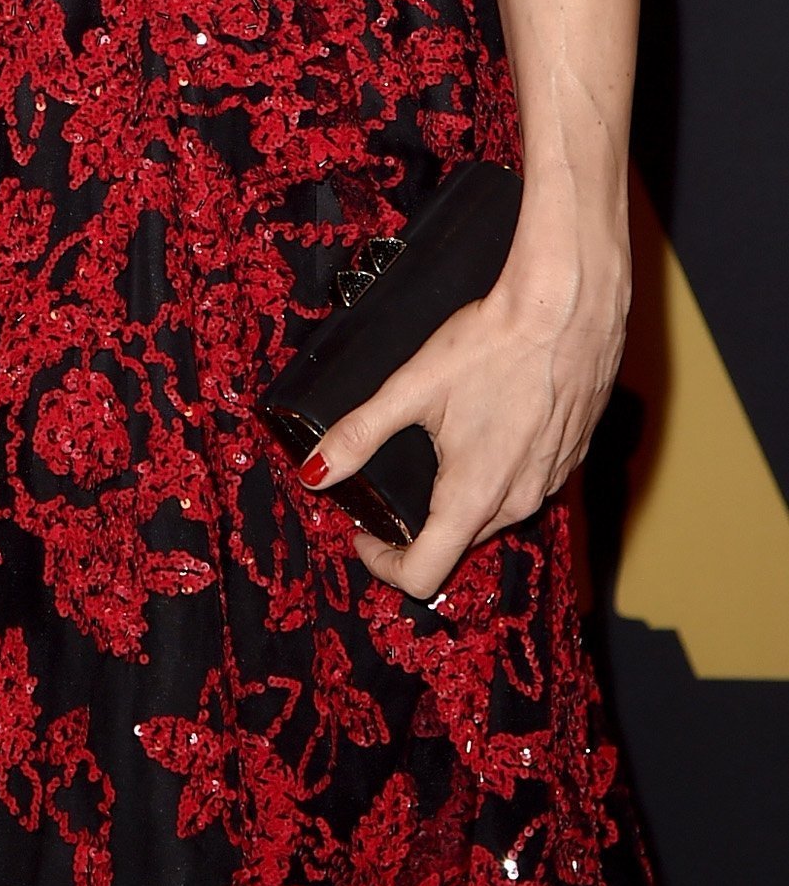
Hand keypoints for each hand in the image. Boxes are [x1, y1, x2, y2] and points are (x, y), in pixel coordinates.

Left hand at [296, 215, 628, 602]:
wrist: (566, 309)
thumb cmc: (490, 345)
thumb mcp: (412, 387)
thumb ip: (360, 434)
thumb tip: (314, 472)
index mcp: (472, 498)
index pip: (423, 575)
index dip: (382, 563)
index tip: (361, 532)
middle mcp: (518, 504)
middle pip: (456, 543)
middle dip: (416, 524)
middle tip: (386, 479)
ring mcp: (550, 484)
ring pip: (492, 514)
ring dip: (457, 498)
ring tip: (433, 446)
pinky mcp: (570, 459)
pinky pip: (524, 485)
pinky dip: (496, 472)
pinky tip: (483, 425)